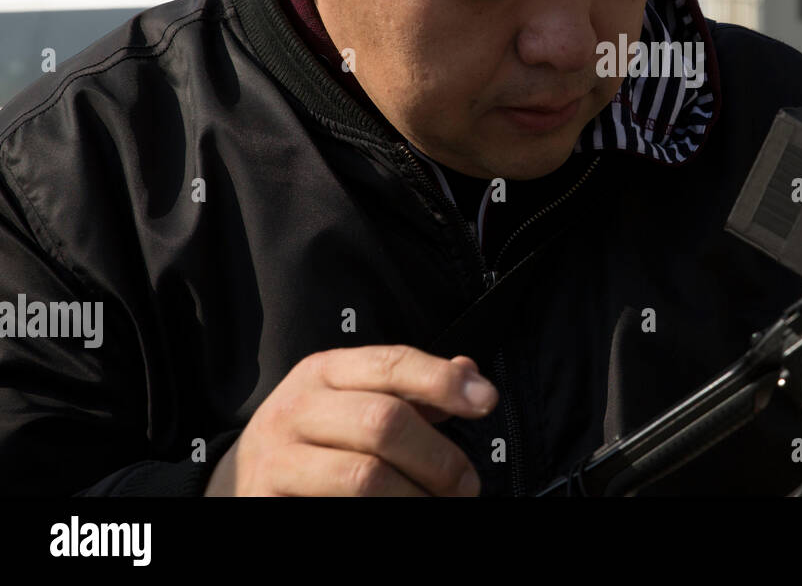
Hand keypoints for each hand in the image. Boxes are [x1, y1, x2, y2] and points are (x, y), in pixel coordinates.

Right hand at [203, 345, 496, 495]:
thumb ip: (411, 387)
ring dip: (416, 498)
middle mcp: (296, 409)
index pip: (391, 363)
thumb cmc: (314, 437)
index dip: (443, 380)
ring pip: (364, 477)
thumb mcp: (352, 398)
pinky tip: (401, 516)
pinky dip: (384, 518)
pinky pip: (339, 511)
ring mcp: (278, 461)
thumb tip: (470, 373)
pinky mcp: (270, 505)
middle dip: (439, 457)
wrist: (236, 484)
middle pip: (384, 422)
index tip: (486, 401)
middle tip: (466, 484)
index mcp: (323, 372)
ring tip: (439, 508)